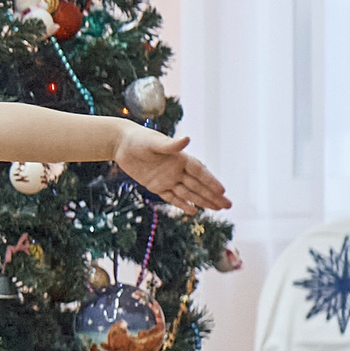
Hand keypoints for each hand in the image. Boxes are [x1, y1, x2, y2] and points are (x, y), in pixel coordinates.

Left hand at [114, 126, 229, 211]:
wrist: (122, 144)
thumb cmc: (139, 139)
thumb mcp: (155, 142)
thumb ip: (171, 144)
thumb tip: (187, 139)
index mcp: (181, 158)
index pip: (199, 173)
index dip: (211, 182)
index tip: (222, 191)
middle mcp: (177, 170)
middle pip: (198, 185)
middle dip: (213, 196)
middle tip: (228, 205)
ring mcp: (167, 179)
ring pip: (188, 193)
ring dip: (202, 201)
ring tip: (218, 209)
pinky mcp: (156, 186)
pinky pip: (172, 197)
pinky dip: (182, 204)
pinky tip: (193, 211)